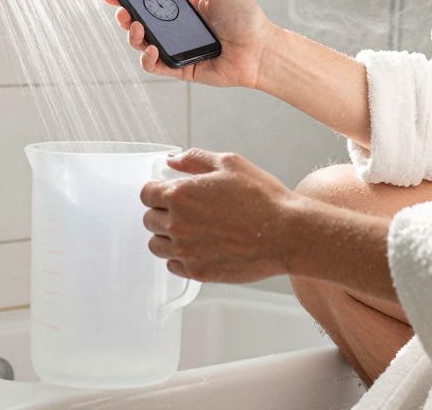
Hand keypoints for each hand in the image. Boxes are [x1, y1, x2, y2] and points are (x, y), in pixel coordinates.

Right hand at [101, 0, 276, 87]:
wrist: (261, 48)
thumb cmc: (245, 15)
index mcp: (184, 5)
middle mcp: (177, 27)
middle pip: (141, 21)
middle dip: (124, 13)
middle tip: (119, 8)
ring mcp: (177, 48)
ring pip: (143, 43)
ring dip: (133, 34)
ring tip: (135, 25)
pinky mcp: (180, 68)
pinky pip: (155, 66)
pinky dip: (148, 58)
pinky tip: (152, 47)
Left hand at [139, 148, 299, 282]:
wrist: (285, 234)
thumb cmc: (262, 198)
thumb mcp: (230, 164)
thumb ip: (194, 160)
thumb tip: (172, 160)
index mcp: (181, 194)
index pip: (146, 194)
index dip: (157, 191)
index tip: (167, 194)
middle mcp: (178, 223)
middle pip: (149, 220)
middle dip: (162, 213)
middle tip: (185, 212)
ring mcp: (186, 250)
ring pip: (157, 245)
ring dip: (168, 237)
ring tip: (190, 232)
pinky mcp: (197, 271)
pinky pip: (173, 266)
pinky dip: (181, 258)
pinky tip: (199, 248)